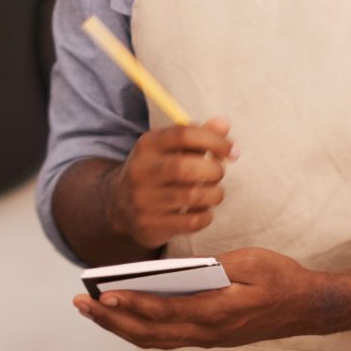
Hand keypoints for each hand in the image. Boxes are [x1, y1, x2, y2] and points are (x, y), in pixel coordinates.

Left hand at [72, 248, 341, 349]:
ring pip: (155, 339)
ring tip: (91, 310)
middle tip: (82, 304)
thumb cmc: (282, 279)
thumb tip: (181, 269)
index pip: (165, 311)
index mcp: (219, 311)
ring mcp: (208, 339)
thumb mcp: (251, 262)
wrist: (308, 309)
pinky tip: (120, 317)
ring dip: (120, 327)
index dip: (132, 305)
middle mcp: (209, 333)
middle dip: (112, 320)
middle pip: (150, 332)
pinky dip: (139, 329)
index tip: (105, 295)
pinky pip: (166, 337)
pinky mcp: (208, 338)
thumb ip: (215, 266)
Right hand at [100, 117, 234, 248]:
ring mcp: (143, 200)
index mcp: (147, 145)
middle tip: (218, 173)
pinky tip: (202, 211)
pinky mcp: (151, 225)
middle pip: (186, 167)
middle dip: (214, 171)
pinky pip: (192, 222)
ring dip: (214, 194)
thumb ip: (198, 135)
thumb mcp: (170, 149)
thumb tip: (224, 125)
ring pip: (193, 196)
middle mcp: (141, 170)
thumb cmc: (157, 171)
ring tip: (213, 193)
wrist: (120, 205)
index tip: (231, 150)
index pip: (184, 134)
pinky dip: (206, 215)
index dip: (214, 140)